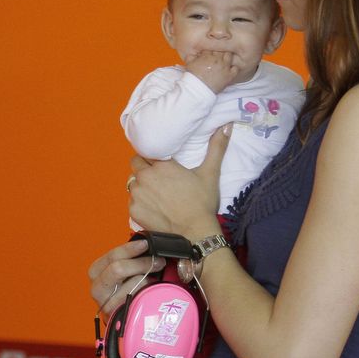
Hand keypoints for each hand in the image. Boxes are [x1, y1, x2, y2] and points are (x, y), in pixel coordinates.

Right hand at [88, 238, 164, 316]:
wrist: (123, 317)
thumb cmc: (125, 290)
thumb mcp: (123, 270)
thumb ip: (129, 258)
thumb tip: (145, 243)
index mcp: (96, 272)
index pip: (112, 256)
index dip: (130, 249)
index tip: (146, 244)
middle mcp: (97, 288)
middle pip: (118, 269)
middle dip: (141, 263)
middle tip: (158, 261)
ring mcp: (106, 304)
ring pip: (130, 285)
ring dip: (146, 280)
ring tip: (155, 278)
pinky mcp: (117, 317)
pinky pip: (137, 301)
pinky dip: (146, 294)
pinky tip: (150, 292)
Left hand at [127, 124, 231, 238]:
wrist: (195, 232)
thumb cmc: (202, 202)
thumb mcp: (210, 173)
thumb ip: (217, 147)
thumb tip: (227, 125)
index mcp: (161, 165)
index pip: (146, 152)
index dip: (152, 157)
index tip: (160, 163)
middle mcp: (145, 176)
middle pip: (136, 164)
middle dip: (144, 168)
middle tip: (158, 178)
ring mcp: (137, 194)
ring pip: (132, 183)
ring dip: (141, 185)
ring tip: (156, 194)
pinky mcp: (133, 210)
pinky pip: (132, 201)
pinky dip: (140, 203)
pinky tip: (153, 208)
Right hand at [187, 51, 238, 92]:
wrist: (198, 89)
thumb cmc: (192, 77)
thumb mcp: (188, 64)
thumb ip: (190, 57)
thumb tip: (193, 53)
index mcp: (207, 56)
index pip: (211, 46)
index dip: (210, 47)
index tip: (210, 50)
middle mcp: (217, 59)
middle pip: (221, 49)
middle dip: (220, 49)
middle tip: (218, 53)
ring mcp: (224, 67)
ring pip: (229, 55)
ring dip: (227, 55)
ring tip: (225, 58)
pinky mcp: (229, 75)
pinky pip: (236, 68)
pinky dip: (234, 67)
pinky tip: (231, 68)